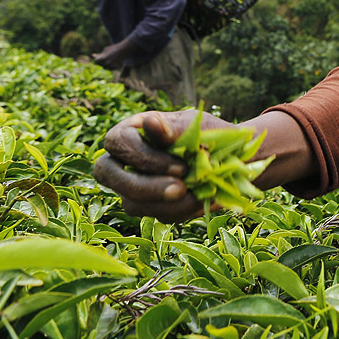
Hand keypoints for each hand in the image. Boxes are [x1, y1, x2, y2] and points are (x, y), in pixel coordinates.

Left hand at [93, 41, 133, 69]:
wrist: (124, 50)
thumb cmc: (114, 49)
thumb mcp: (105, 49)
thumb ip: (99, 54)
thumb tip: (93, 56)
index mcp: (103, 58)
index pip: (95, 62)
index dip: (96, 61)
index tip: (98, 59)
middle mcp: (106, 63)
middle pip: (101, 65)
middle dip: (102, 63)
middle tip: (106, 58)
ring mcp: (111, 66)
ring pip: (106, 68)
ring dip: (107, 65)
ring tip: (111, 59)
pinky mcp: (116, 68)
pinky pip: (111, 68)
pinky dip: (112, 66)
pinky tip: (115, 61)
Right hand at [93, 109, 234, 222]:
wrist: (232, 157)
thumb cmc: (209, 133)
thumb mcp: (196, 125)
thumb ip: (173, 127)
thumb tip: (150, 123)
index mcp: (133, 130)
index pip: (117, 142)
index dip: (142, 157)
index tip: (181, 166)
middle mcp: (126, 159)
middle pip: (106, 174)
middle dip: (142, 186)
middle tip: (180, 189)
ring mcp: (135, 185)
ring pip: (131, 203)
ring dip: (166, 203)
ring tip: (198, 195)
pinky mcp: (152, 206)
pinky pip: (157, 216)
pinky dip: (180, 210)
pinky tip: (200, 199)